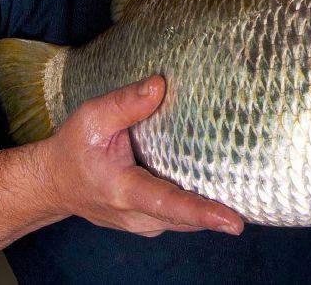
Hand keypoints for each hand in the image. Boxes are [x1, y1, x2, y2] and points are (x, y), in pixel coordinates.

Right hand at [39, 75, 243, 237]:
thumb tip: (160, 85)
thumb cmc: (72, 149)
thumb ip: (125, 103)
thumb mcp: (91, 118)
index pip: (169, 205)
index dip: (202, 212)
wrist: (52, 183)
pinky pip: (180, 217)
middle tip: (258, 196)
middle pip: (187, 217)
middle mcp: (137, 216)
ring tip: (247, 189)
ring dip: (212, 209)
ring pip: (186, 221)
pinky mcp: (149, 222)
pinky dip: (199, 206)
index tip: (234, 222)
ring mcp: (144, 224)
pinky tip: (219, 185)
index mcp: (124, 191)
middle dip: (220, 211)